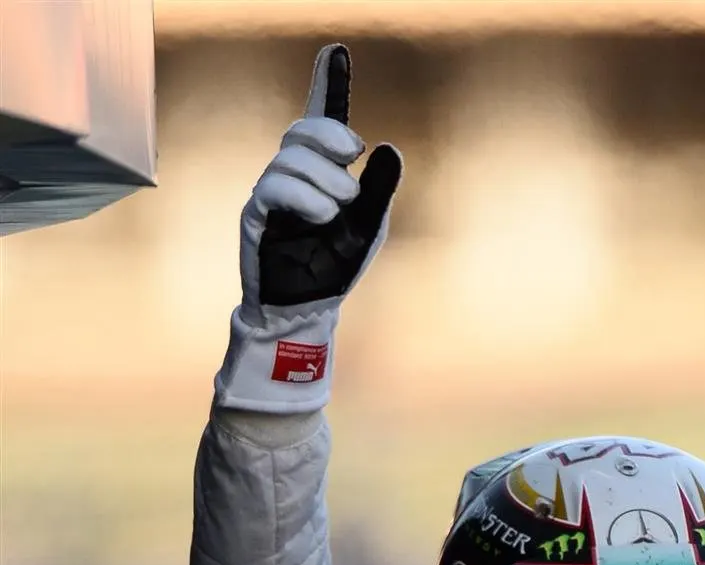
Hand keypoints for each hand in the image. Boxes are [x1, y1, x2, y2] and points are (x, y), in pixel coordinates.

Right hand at [215, 43, 401, 411]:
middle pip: (302, 130)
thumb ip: (379, 191)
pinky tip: (323, 215)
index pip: (322, 120)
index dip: (329, 85)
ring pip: (289, 158)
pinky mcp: (256, 217)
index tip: (337, 52)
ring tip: (340, 208)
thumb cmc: (333, 268)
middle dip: (331, 135)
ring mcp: (271, 194)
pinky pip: (273, 188)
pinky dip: (302, 196)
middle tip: (354, 159)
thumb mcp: (367, 228)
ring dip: (323, 177)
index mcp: (323, 173)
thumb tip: (388, 148)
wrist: (305, 311)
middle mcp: (293, 176)